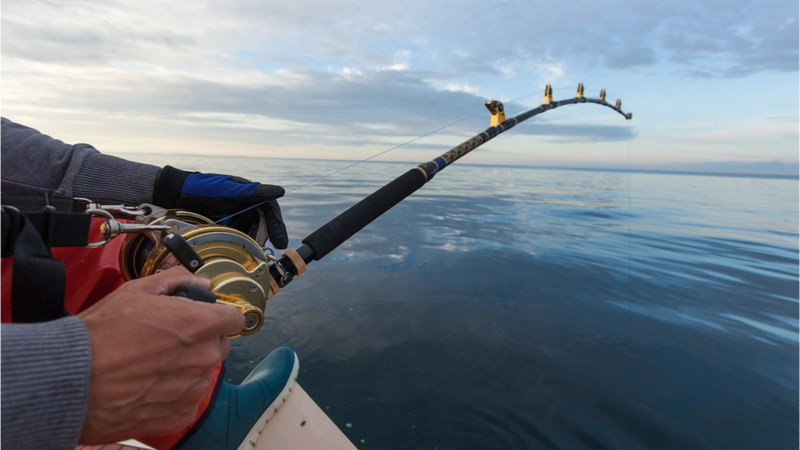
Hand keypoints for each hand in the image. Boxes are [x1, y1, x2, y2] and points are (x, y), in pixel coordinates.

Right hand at [77, 267, 244, 443]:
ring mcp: (193, 388)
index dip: (220, 315)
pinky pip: (188, 399)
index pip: (234, 318)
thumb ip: (177, 281)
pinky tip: (148, 385)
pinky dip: (173, 394)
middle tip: (167, 340)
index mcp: (199, 324)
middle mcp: (203, 357)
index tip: (208, 318)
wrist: (72, 380)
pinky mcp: (180, 413)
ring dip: (187, 368)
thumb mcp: (136, 291)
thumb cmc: (100, 337)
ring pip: (203, 373)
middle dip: (200, 341)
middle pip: (219, 345)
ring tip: (151, 364)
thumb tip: (199, 282)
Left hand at [152, 166, 288, 248]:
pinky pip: (236, 238)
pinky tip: (241, 253)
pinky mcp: (223, 227)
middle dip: (266, 238)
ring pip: (250, 233)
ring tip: (255, 255)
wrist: (175, 195)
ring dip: (253, 243)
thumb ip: (255, 191)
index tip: (281, 241)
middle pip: (262, 225)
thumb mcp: (230, 189)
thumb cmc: (202, 188)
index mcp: (249, 195)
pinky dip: (240, 245)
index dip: (277, 226)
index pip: (270, 211)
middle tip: (267, 251)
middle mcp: (243, 206)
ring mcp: (233, 217)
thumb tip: (279, 191)